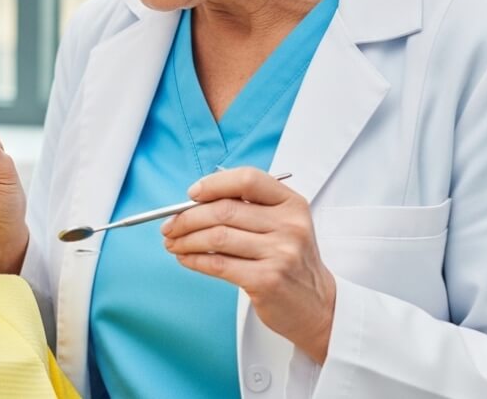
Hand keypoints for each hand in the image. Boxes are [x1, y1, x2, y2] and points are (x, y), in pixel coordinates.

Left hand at [161, 167, 336, 363]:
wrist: (318, 306)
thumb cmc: (290, 262)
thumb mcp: (283, 226)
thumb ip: (248, 208)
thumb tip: (192, 203)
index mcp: (292, 204)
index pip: (247, 179)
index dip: (213, 184)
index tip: (190, 195)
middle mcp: (289, 226)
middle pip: (224, 210)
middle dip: (187, 217)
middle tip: (169, 226)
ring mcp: (280, 254)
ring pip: (216, 237)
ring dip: (186, 239)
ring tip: (172, 243)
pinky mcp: (266, 280)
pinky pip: (218, 264)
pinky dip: (194, 260)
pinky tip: (185, 258)